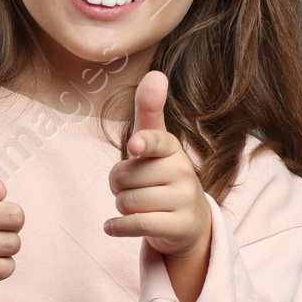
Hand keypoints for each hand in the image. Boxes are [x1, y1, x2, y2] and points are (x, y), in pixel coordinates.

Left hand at [105, 70, 211, 301]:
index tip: (134, 147)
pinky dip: (118, 227)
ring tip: (136, 206)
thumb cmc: (161, 177)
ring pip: (127, 202)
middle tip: (133, 189)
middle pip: (124, 177)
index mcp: (172, 147)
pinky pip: (138, 224)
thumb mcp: (155, 144)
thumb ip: (149, 111)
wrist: (189, 222)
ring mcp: (184, 199)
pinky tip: (112, 227)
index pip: (154, 140)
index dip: (142, 143)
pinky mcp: (180, 226)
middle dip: (118, 187)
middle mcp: (182, 171)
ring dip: (121, 208)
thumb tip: (156, 73)